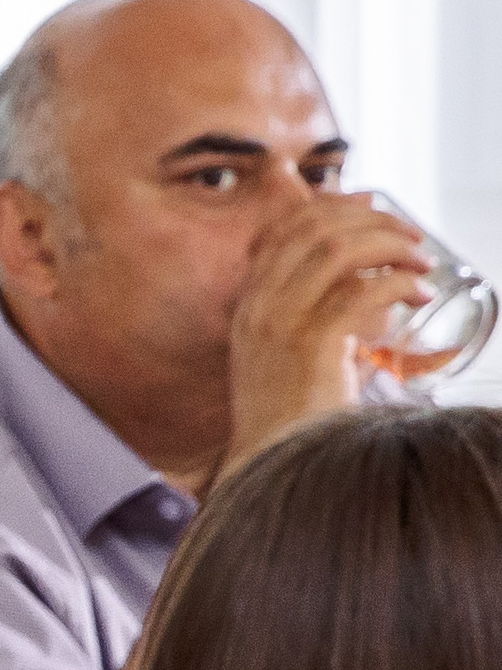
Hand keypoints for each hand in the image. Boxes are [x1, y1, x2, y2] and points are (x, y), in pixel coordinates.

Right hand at [223, 193, 431, 478]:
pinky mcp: (310, 346)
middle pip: (313, 229)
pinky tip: (417, 294)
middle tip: (411, 235)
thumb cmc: (287, 419)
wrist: (270, 466)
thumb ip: (311, 323)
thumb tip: (372, 295)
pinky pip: (361, 291)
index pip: (282, 229)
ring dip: (390, 244)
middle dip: (372, 219)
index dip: (331, 205)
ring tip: (420, 261)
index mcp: (248, 305)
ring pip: (336, 249)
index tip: (371, 204)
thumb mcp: (284, 360)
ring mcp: (279, 325)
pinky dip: (398, 283)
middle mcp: (257, 307)